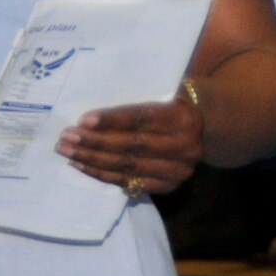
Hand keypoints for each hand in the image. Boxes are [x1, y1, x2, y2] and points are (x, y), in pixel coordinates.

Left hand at [56, 93, 204, 197]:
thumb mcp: (165, 90)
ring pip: (128, 166)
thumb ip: (138, 94)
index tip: (83, 120)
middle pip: (131, 146)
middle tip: (66, 137)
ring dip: (93, 160)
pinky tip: (82, 165)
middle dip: (94, 142)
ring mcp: (177, 170)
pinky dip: (103, 174)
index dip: (111, 120)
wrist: (209, 125)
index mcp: (181, 117)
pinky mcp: (169, 185)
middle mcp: (183, 146)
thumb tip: (93, 98)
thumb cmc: (175, 99)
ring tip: (67, 151)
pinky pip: (130, 182)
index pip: (141, 119)